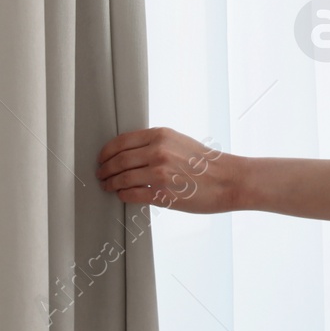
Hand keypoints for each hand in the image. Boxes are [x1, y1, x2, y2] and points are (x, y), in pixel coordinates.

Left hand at [95, 126, 232, 213]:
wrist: (228, 180)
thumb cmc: (206, 163)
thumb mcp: (180, 142)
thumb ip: (156, 144)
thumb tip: (132, 153)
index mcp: (161, 135)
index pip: (121, 142)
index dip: (106, 152)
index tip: (102, 159)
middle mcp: (158, 151)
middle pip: (118, 161)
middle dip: (105, 169)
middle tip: (101, 175)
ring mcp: (159, 173)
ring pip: (122, 178)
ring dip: (111, 184)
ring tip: (109, 186)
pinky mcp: (162, 194)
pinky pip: (132, 195)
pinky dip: (123, 195)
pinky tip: (123, 195)